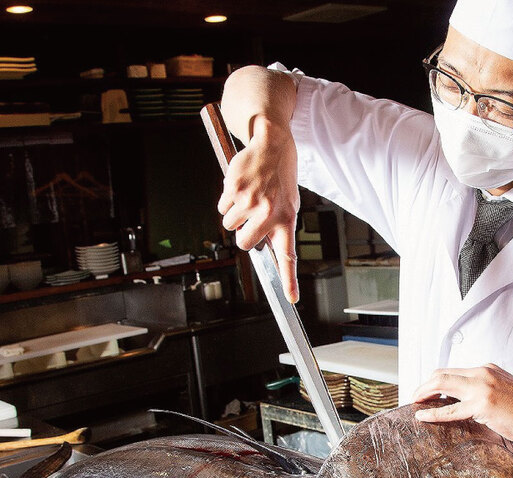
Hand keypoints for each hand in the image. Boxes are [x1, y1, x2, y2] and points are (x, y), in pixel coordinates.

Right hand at [217, 118, 300, 302]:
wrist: (272, 144)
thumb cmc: (280, 177)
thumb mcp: (288, 202)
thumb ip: (278, 226)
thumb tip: (267, 249)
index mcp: (287, 220)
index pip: (288, 256)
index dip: (289, 279)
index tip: (291, 298)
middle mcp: (269, 213)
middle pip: (243, 244)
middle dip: (242, 235)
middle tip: (250, 219)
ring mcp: (250, 202)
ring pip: (229, 224)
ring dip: (234, 213)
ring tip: (249, 195)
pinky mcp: (233, 190)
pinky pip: (221, 207)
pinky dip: (227, 200)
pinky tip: (241, 186)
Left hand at [410, 364, 512, 447]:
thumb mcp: (505, 394)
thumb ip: (485, 395)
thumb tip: (464, 407)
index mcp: (488, 370)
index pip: (453, 371)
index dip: (434, 382)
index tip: (426, 393)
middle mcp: (483, 374)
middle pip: (441, 374)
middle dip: (423, 385)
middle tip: (414, 397)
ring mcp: (483, 388)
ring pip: (441, 384)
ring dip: (423, 394)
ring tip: (414, 404)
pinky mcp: (484, 405)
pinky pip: (450, 410)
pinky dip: (433, 412)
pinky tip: (423, 415)